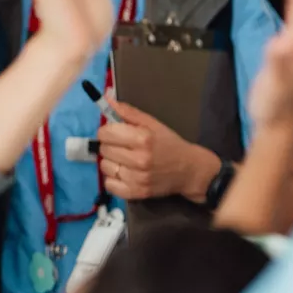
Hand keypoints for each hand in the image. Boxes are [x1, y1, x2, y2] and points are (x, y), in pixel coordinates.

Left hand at [96, 99, 219, 201]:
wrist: (189, 170)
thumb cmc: (169, 144)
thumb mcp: (152, 123)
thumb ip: (129, 112)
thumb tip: (106, 99)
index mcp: (143, 138)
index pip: (105, 133)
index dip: (107, 131)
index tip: (115, 133)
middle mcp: (139, 159)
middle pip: (104, 149)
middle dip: (110, 145)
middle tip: (122, 147)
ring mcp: (137, 178)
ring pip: (104, 166)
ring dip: (111, 162)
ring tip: (124, 160)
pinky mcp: (136, 193)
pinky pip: (109, 185)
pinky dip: (113, 179)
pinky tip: (124, 173)